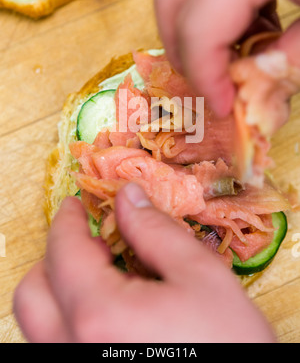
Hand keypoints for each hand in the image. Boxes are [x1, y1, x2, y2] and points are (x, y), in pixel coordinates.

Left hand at [14, 183, 275, 342]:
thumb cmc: (229, 344)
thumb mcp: (200, 276)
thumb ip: (156, 231)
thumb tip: (128, 198)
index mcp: (100, 315)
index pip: (63, 251)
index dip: (68, 220)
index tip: (78, 205)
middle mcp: (74, 348)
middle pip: (34, 292)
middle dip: (57, 256)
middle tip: (94, 241)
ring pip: (41, 323)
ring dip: (60, 287)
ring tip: (104, 274)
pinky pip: (60, 342)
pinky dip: (72, 316)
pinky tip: (112, 309)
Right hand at [155, 0, 299, 116]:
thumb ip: (297, 55)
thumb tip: (258, 86)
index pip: (200, 24)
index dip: (205, 76)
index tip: (224, 105)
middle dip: (184, 51)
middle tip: (213, 83)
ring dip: (197, 26)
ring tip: (236, 54)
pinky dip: (216, 2)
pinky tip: (254, 21)